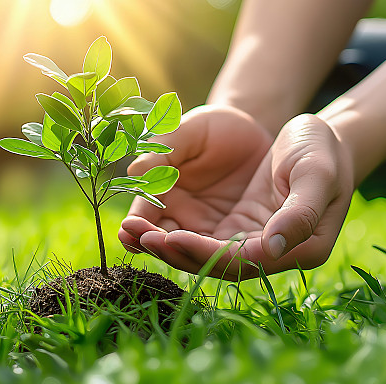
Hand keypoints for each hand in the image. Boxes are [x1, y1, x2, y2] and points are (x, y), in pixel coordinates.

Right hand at [118, 104, 272, 257]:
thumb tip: (135, 171)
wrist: (255, 134)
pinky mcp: (230, 235)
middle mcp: (178, 214)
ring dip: (176, 254)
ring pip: (186, 251)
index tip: (130, 226)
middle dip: (151, 243)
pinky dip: (209, 254)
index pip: (143, 213)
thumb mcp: (190, 132)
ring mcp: (203, 227)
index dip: (136, 221)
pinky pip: (217, 251)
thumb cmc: (216, 127)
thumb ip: (164, 149)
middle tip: (145, 241)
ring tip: (171, 249)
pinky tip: (207, 253)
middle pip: (160, 239)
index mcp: (162, 191)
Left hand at [125, 114, 354, 279]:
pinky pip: (198, 234)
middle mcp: (272, 253)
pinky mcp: (234, 226)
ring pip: (203, 252)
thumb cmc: (323, 150)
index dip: (205, 253)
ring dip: (166, 245)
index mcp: (301, 248)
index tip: (172, 237)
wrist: (319, 135)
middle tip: (138, 236)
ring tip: (129, 231)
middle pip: (216, 264)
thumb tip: (271, 248)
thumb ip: (300, 213)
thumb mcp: (317, 174)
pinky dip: (170, 230)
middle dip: (175, 252)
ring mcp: (251, 241)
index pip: (245, 262)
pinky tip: (142, 222)